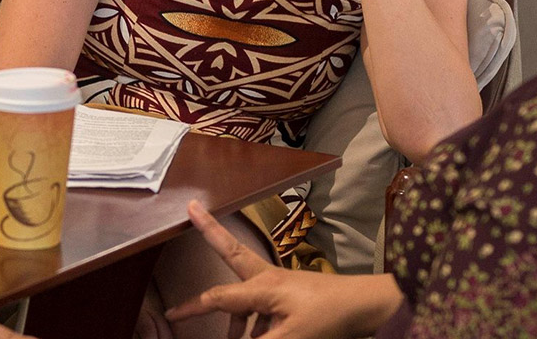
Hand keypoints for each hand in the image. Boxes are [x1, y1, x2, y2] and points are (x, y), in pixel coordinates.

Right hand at [166, 200, 400, 338]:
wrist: (367, 307)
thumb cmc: (329, 318)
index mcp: (263, 287)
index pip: (218, 297)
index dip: (192, 307)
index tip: (170, 312)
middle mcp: (268, 279)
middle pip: (231, 252)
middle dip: (211, 232)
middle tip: (194, 210)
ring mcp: (282, 284)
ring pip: (246, 296)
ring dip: (236, 318)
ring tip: (235, 338)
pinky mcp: (293, 295)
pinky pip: (264, 310)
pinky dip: (256, 326)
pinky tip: (259, 337)